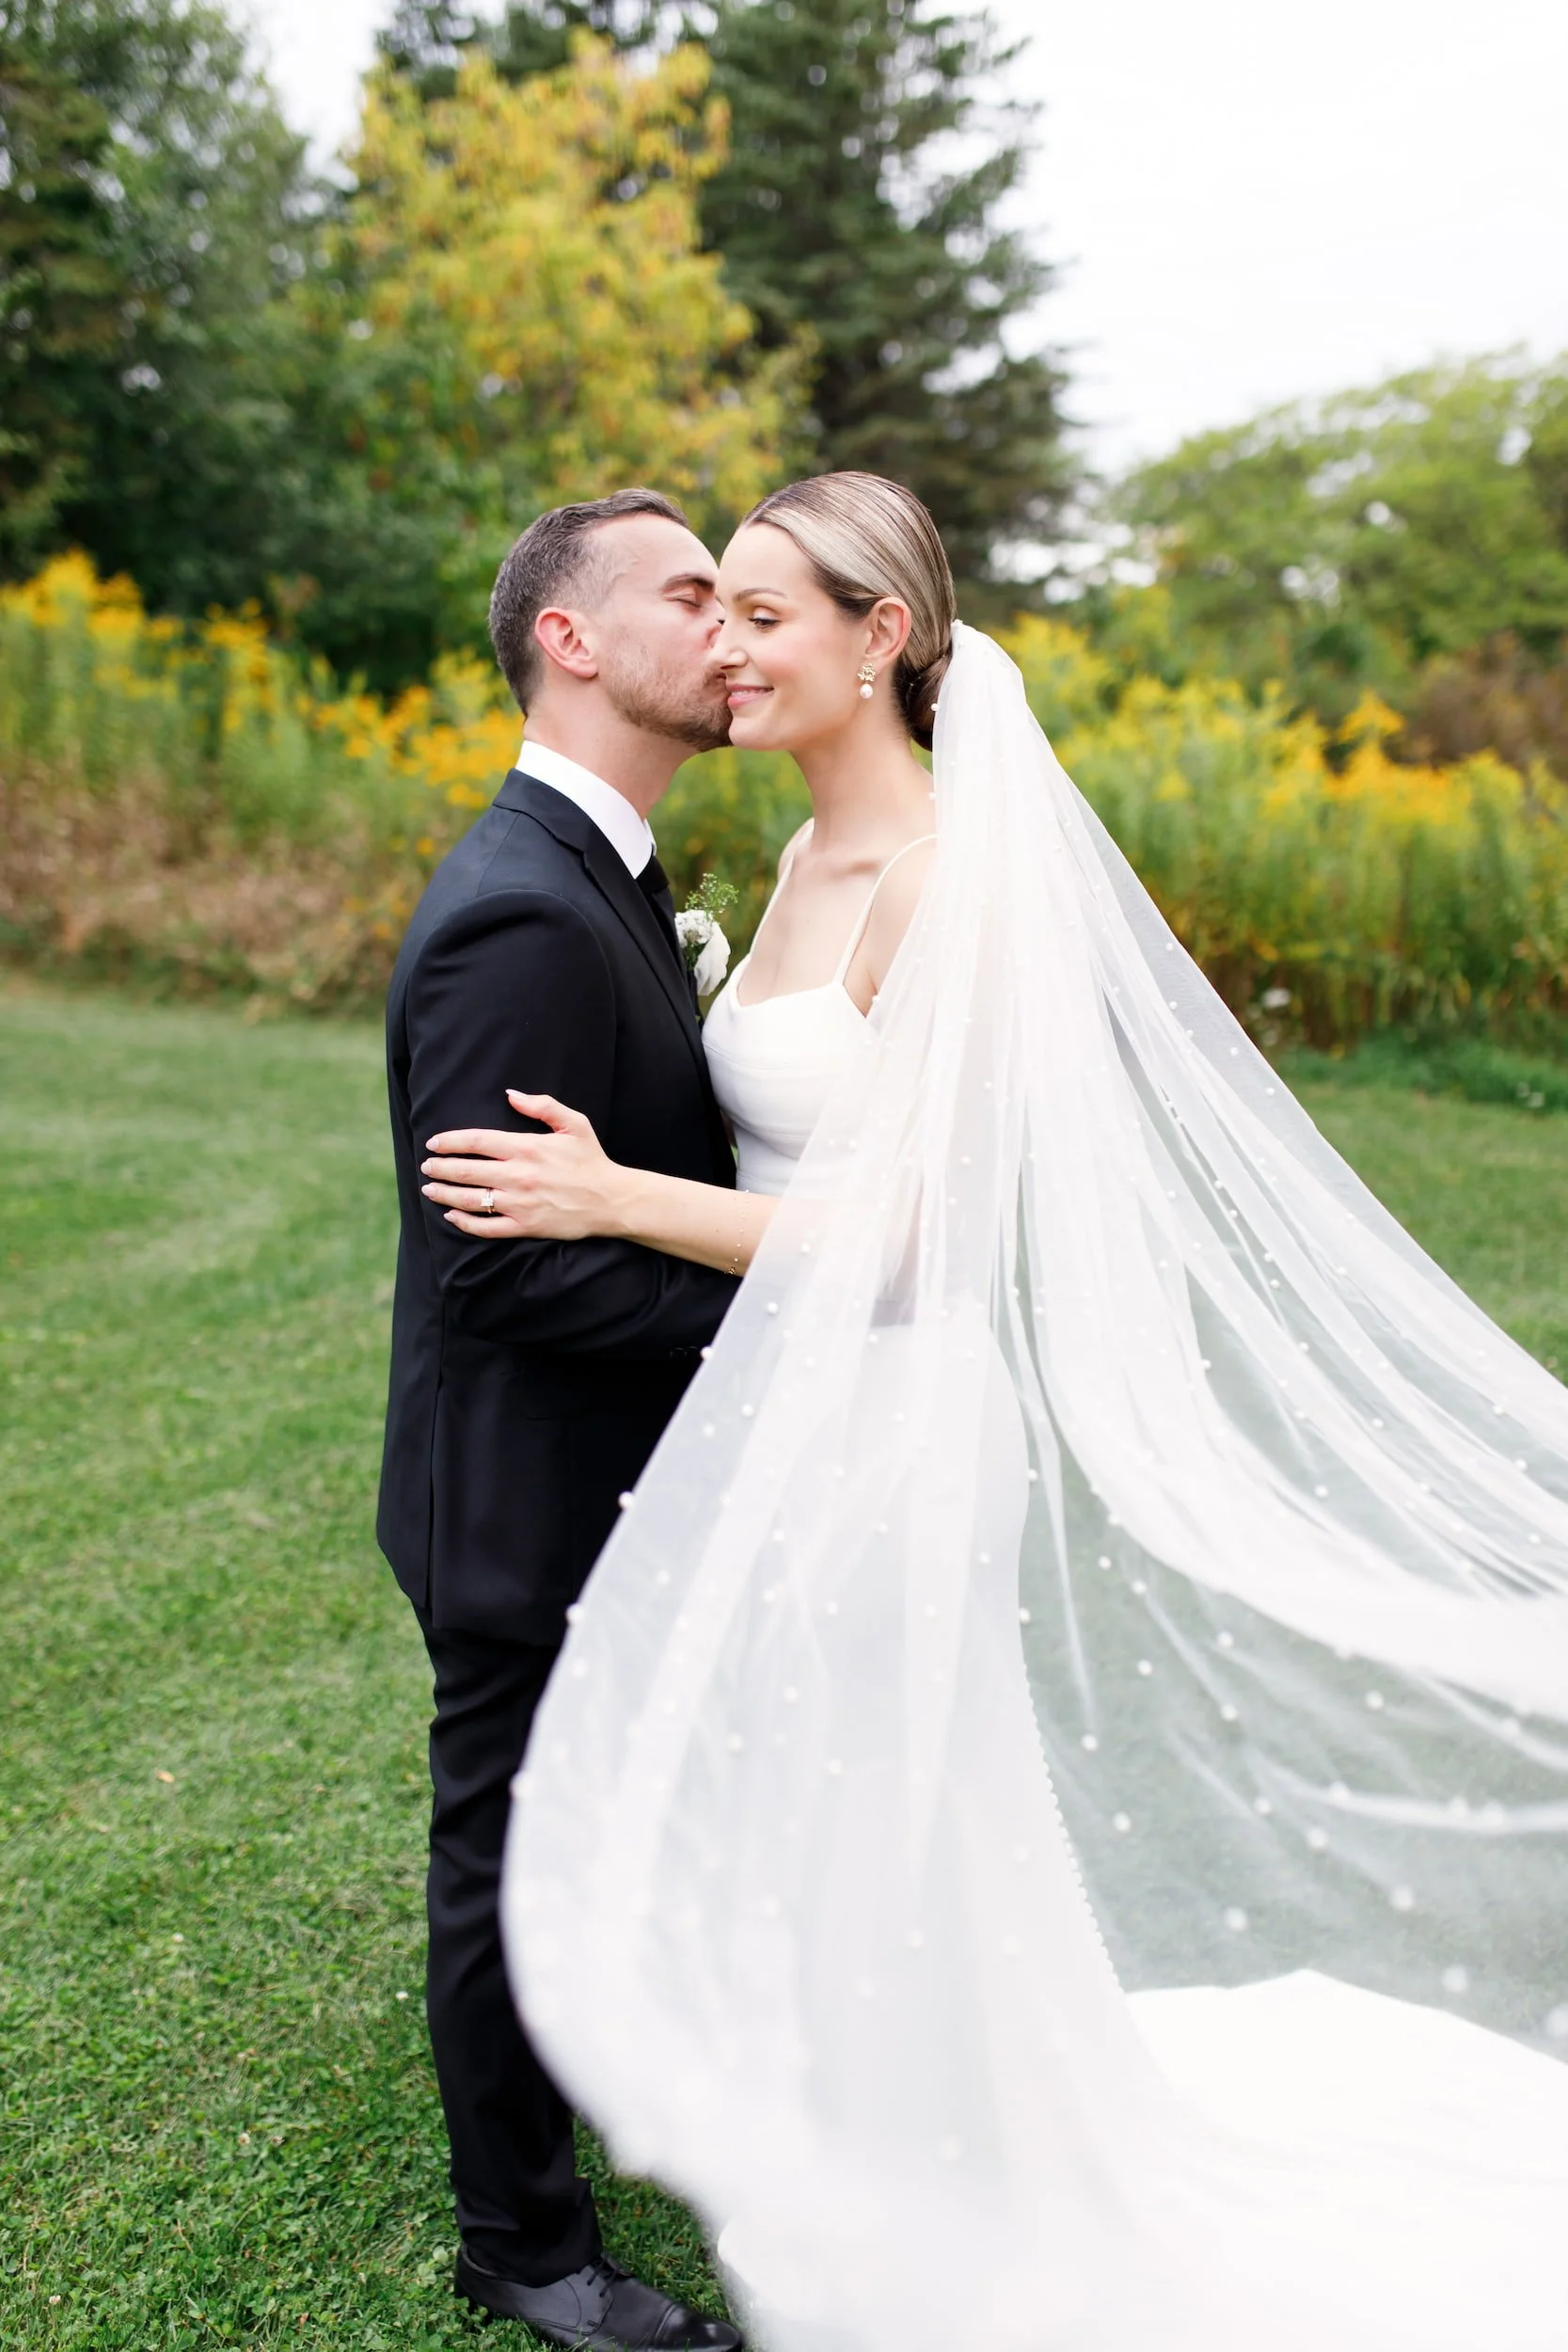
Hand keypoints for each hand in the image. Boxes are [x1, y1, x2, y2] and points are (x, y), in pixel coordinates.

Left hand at [421, 1091, 629, 1240]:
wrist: (611, 1200)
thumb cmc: (591, 1160)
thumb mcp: (574, 1124)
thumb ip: (542, 1106)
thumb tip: (510, 1094)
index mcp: (526, 1148)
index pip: (476, 1141)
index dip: (450, 1141)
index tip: (433, 1143)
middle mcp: (518, 1176)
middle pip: (466, 1170)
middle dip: (440, 1167)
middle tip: (426, 1166)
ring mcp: (520, 1203)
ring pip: (471, 1199)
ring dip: (445, 1193)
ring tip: (429, 1189)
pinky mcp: (525, 1227)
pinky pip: (487, 1227)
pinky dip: (465, 1223)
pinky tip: (451, 1216)